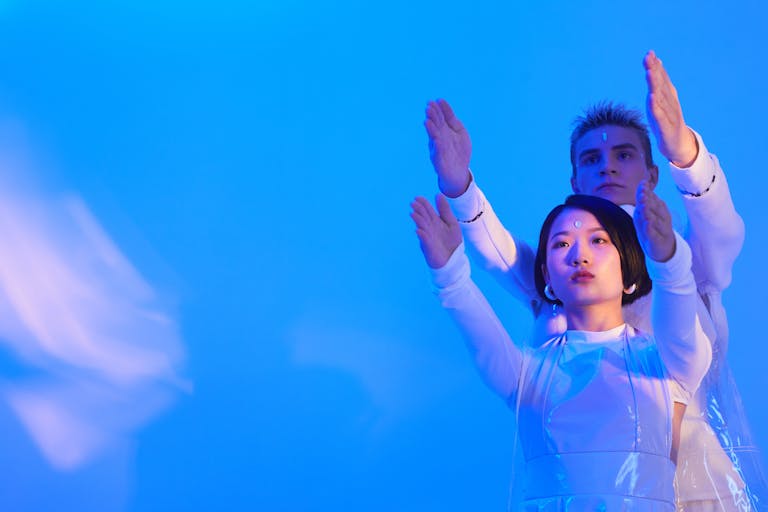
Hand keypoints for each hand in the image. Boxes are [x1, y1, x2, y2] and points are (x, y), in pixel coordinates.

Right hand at [410, 195, 462, 268]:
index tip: (417, 197)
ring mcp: (428, 238)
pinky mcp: (429, 248)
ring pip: (422, 228)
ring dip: (418, 221)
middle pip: (423, 217)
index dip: (423, 204)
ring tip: (413, 214)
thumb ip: (445, 210)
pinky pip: (425, 241)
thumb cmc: (452, 242)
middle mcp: (430, 229)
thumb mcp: (451, 223)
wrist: (454, 260)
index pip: (427, 210)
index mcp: (435, 222)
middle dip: (418, 211)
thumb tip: (438, 194)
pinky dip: (422, 236)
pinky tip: (419, 231)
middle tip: (413, 203)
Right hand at [424, 99, 471, 197]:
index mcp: (444, 130)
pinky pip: (438, 151)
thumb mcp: (459, 131)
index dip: (438, 109)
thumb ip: (452, 119)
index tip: (436, 100)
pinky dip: (436, 145)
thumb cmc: (459, 151)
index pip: (441, 117)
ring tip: (427, 120)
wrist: (459, 172)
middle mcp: (439, 137)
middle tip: (428, 106)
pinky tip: (436, 139)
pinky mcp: (439, 159)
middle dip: (432, 116)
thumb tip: (443, 103)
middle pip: (436, 125)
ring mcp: (438, 148)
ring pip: (434, 137)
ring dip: (431, 129)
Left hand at [633, 181, 675, 261]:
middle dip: (649, 200)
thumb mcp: (647, 214)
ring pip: (656, 220)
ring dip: (649, 213)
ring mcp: (662, 230)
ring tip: (643, 207)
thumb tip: (642, 183)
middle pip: (656, 208)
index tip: (642, 184)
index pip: (653, 199)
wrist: (664, 249)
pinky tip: (647, 225)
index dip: (647, 192)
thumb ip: (645, 200)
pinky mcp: (659, 241)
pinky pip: (655, 235)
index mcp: (659, 210)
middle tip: (642, 193)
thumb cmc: (653, 229)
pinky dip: (651, 230)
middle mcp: (662, 218)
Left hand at [644, 50, 697, 167]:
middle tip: (648, 57)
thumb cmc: (667, 121)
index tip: (649, 53)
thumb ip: (659, 82)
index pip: (661, 78)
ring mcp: (668, 115)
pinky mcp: (665, 128)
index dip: (656, 66)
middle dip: (655, 70)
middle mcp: (669, 103)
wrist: (678, 144)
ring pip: (660, 98)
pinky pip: (660, 116)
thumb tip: (656, 62)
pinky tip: (651, 98)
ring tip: (649, 72)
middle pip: (661, 84)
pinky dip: (655, 107)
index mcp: (668, 96)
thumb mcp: (661, 101)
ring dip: (655, 85)